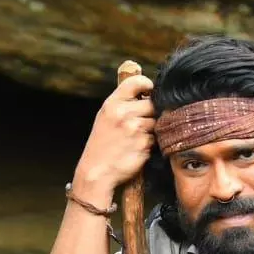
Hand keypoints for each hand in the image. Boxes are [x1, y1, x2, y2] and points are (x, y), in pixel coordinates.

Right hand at [73, 74, 155, 201]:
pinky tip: (137, 147)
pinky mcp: (144, 144)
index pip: (137, 82)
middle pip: (152, 104)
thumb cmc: (102, 143)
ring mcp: (135, 129)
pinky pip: (155, 138)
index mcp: (112, 103)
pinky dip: (149, 143)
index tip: (150, 91)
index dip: (148, 85)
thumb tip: (145, 91)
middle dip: (149, 113)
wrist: (97, 171)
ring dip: (150, 129)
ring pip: (155, 122)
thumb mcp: (105, 116)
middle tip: (139, 122)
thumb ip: (123, 102)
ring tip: (135, 137)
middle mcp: (124, 113)